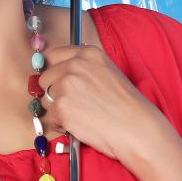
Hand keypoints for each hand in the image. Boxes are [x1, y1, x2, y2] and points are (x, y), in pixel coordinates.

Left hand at [37, 41, 159, 161]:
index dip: (55, 72)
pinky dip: (59, 125)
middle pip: (46, 79)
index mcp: (87, 53)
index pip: (53, 56)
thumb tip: (60, 76)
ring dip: (57, 110)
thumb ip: (84, 69)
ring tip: (80, 116)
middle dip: (54, 93)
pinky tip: (78, 126)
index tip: (59, 82)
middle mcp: (74, 65)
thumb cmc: (127, 105)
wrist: (136, 127)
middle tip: (73, 105)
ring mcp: (65, 86)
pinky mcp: (61, 107)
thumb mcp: (108, 73)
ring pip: (45, 100)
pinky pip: (49, 118)